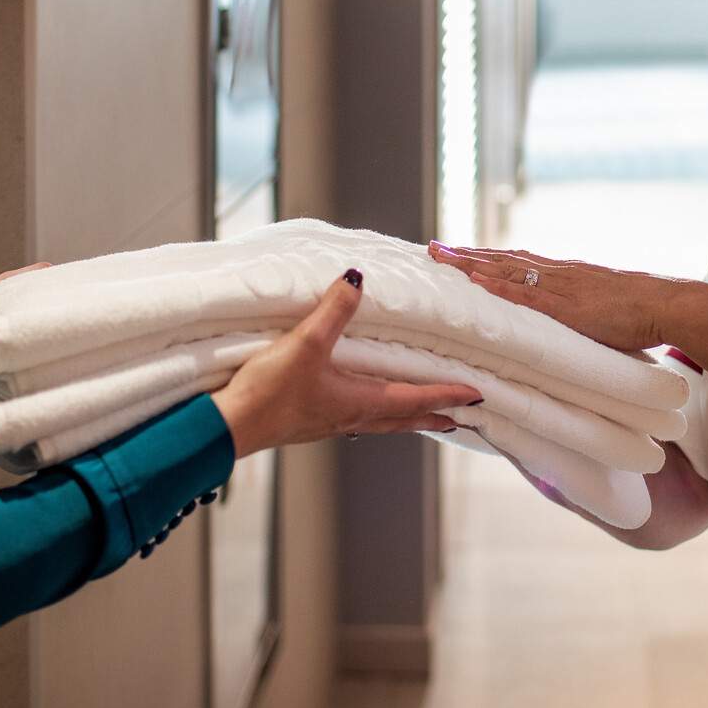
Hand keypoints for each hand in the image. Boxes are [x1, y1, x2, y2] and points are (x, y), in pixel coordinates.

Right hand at [212, 270, 484, 458]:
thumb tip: (356, 280)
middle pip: (405, 418)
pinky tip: (363, 408)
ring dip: (408, 417)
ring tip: (423, 414)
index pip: (417, 398)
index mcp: (361, 402)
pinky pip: (357, 419)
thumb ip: (332, 312)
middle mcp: (352, 417)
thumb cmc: (269, 393)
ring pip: (383, 421)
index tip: (478, 396)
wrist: (229, 427)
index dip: (448, 395)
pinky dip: (377, 414)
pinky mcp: (311, 422)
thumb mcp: (304, 345)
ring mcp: (331, 423)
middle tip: (463, 417)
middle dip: (435, 415)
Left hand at [427, 241, 682, 352]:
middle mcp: (558, 273)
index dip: (487, 259)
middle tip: (433, 248)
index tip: (460, 255)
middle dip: (467, 254)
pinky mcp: (565, 304)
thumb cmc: (641, 313)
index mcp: (566, 275)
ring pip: (505, 269)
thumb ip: (583, 316)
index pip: (518, 263)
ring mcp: (560, 286)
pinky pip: (524, 292)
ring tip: (440, 257)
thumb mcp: (603, 310)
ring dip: (470, 263)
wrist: (665, 304)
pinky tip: (474, 279)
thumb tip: (575, 326)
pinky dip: (496, 284)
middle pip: (503, 260)